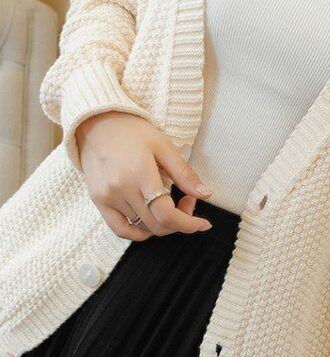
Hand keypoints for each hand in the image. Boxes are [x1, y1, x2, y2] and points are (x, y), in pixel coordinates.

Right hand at [75, 111, 212, 240]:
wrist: (97, 123)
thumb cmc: (133, 131)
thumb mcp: (164, 146)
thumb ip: (184, 173)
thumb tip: (206, 195)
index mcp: (140, 172)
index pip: (165, 213)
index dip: (188, 223)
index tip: (203, 223)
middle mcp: (121, 188)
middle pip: (156, 224)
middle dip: (180, 221)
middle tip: (186, 200)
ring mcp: (107, 197)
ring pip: (142, 227)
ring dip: (162, 222)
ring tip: (167, 201)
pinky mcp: (98, 201)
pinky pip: (120, 229)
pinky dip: (138, 232)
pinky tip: (150, 223)